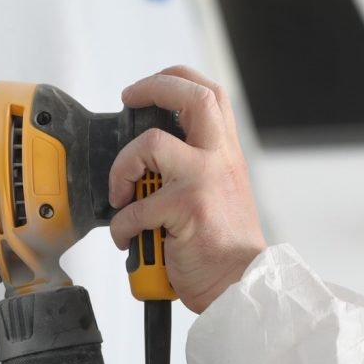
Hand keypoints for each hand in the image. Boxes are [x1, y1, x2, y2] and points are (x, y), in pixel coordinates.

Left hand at [108, 65, 266, 313]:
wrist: (242, 284)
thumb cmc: (226, 246)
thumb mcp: (222, 192)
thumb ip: (197, 168)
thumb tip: (150, 160)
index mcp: (226, 154)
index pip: (210, 95)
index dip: (176, 79)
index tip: (148, 88)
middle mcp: (219, 160)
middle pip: (193, 98)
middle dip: (153, 88)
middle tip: (129, 100)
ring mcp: (204, 181)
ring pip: (151, 143)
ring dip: (122, 167)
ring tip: (122, 193)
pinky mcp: (186, 209)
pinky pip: (135, 208)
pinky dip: (121, 226)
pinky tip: (128, 238)